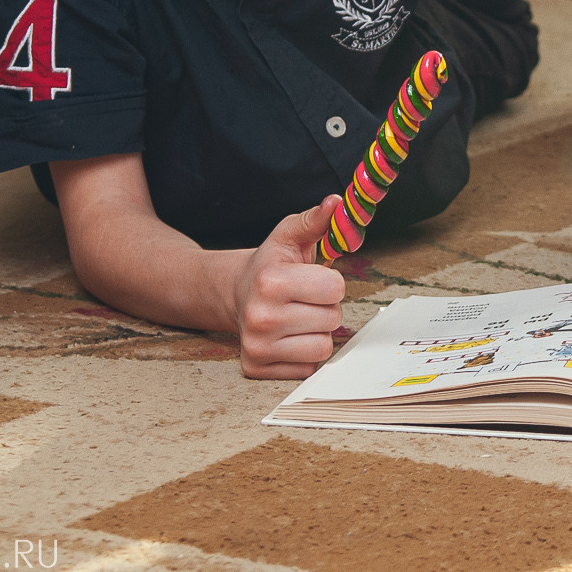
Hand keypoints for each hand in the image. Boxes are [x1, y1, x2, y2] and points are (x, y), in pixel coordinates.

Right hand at [232, 198, 346, 378]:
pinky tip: (288, 336)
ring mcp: (256, 346)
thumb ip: (315, 220)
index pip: (335, 289)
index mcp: (270, 282)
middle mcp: (260, 317)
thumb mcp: (289, 236)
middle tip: (304, 299)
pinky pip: (308, 367)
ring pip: (323, 347)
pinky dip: (305, 353)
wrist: (235, 293)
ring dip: (318, 332)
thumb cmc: (270, 264)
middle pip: (332, 318)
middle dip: (326, 307)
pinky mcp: (255, 368)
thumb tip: (336, 203)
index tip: (313, 278)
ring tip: (297, 317)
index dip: (331, 282)